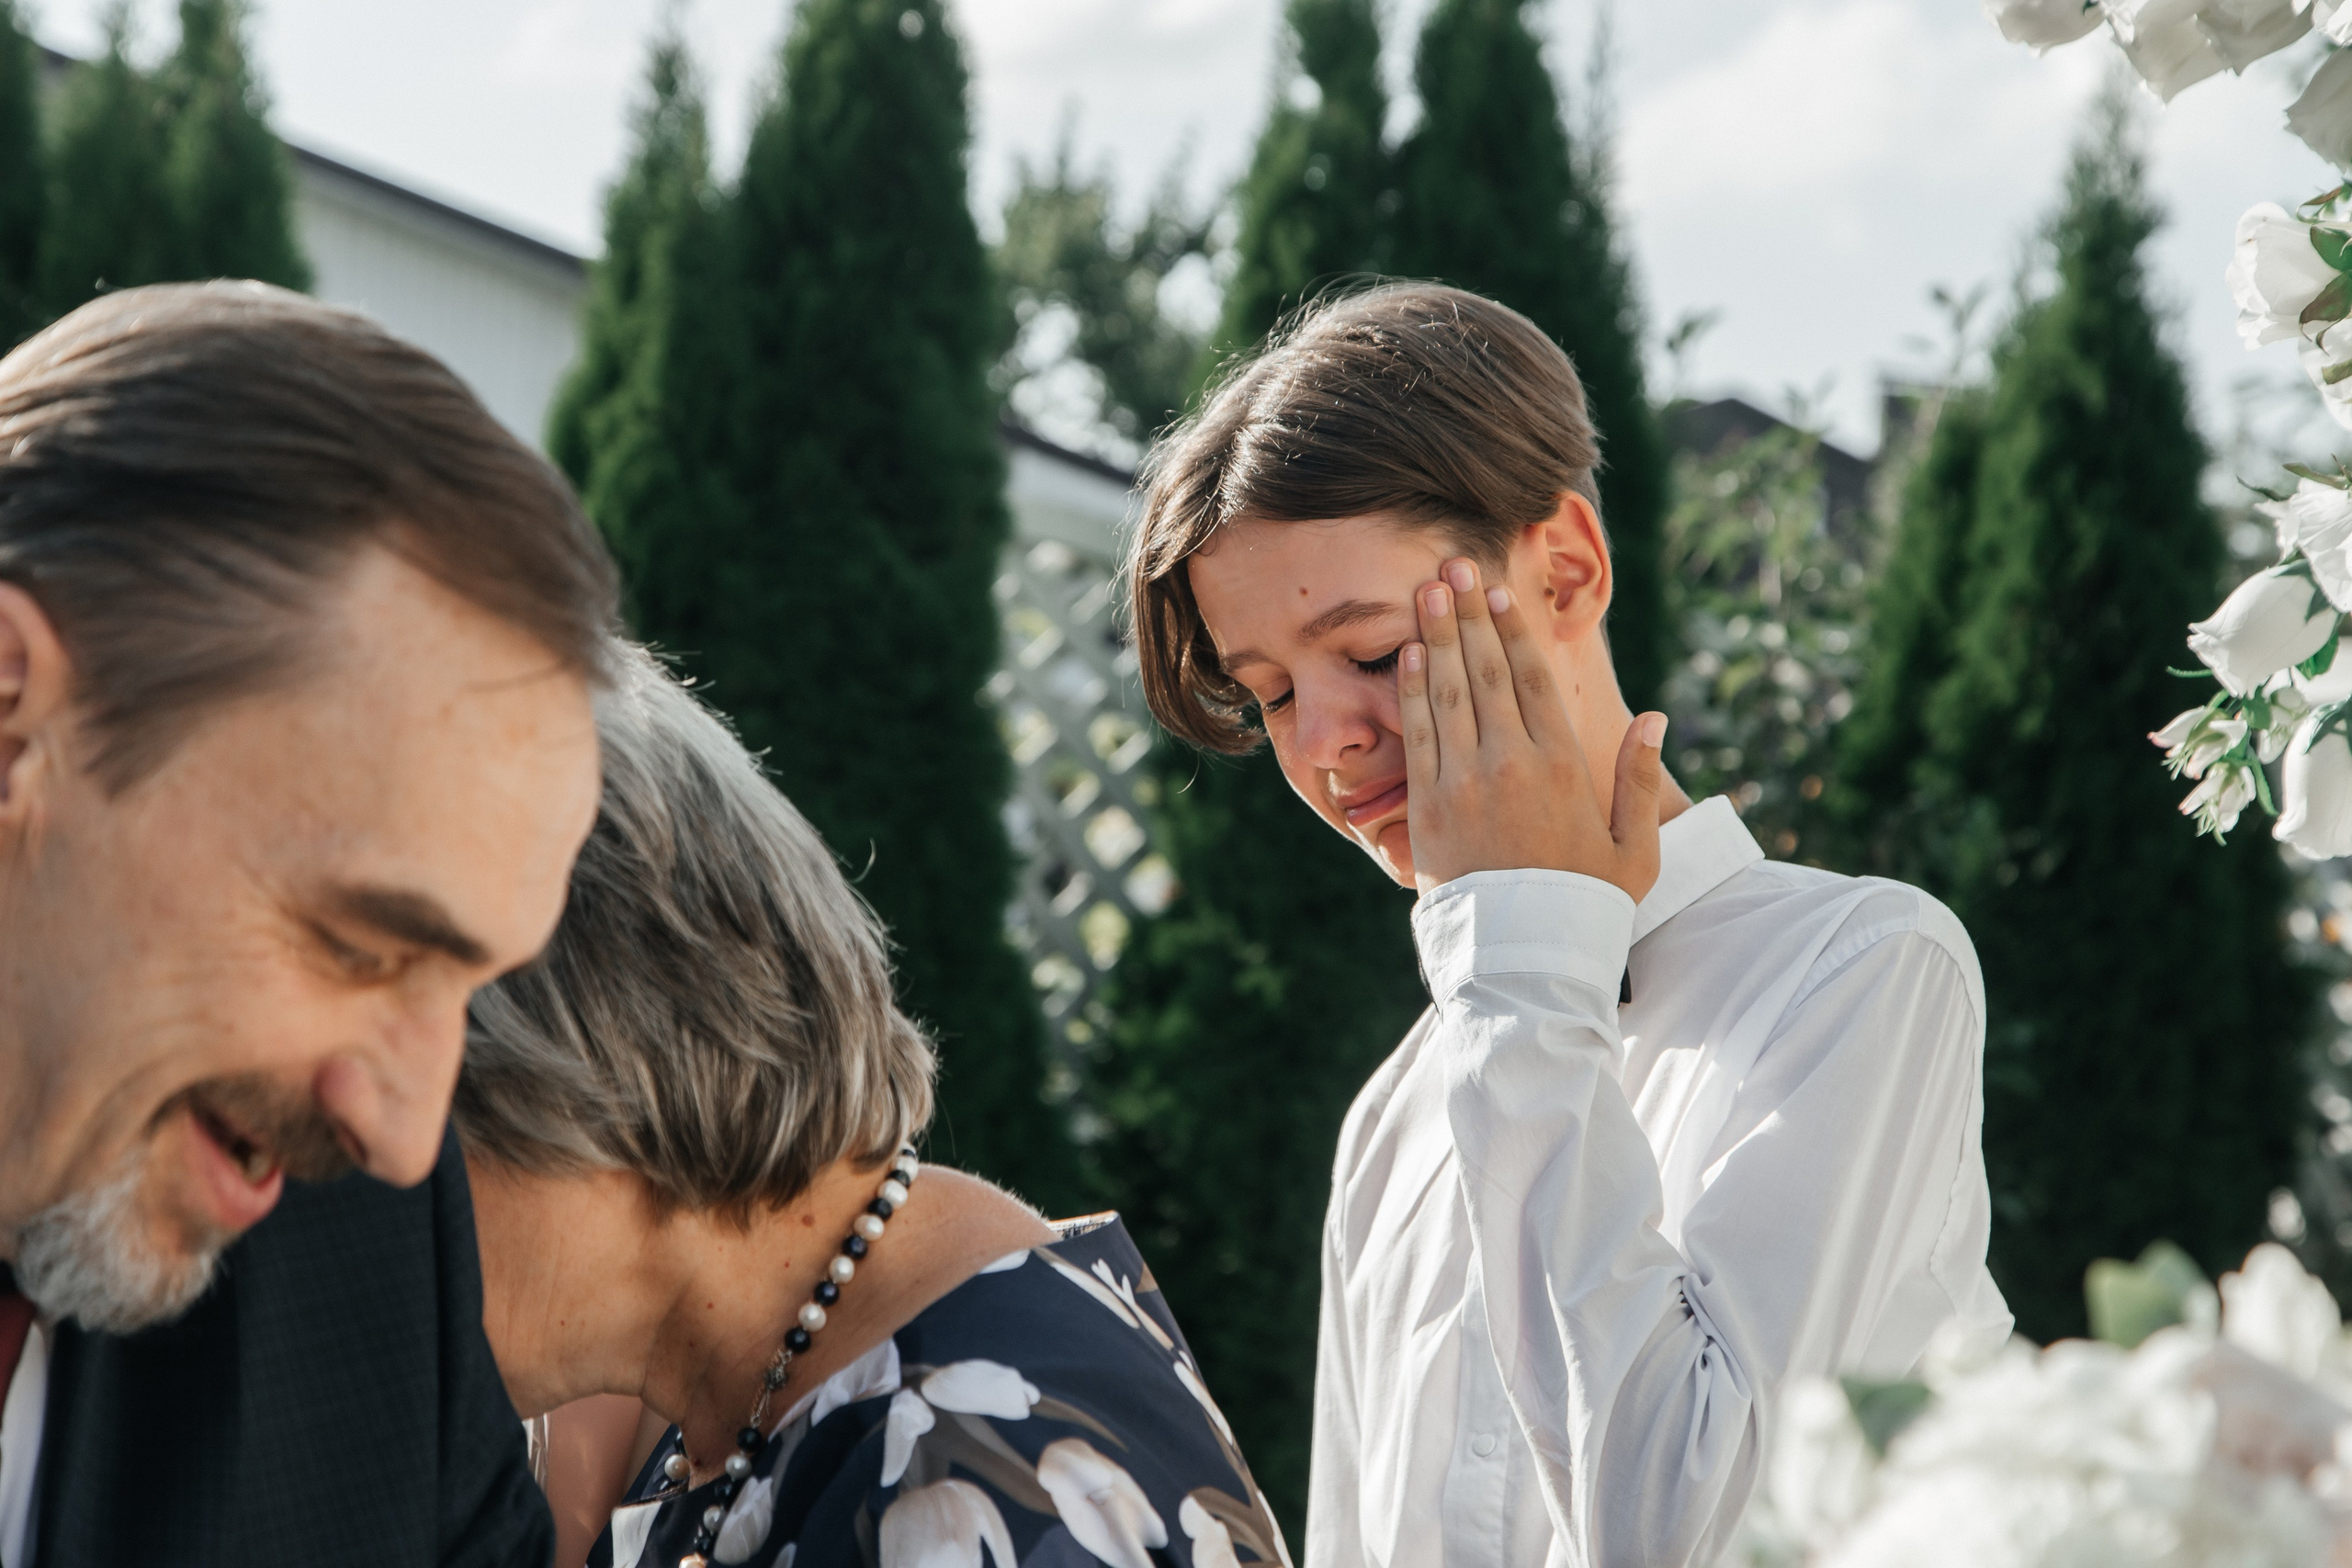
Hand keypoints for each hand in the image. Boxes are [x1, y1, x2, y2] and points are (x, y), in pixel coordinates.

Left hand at [1397, 557, 1667, 899]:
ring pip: (1447, 691)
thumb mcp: (1634, 846)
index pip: (1532, 679)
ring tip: (1427, 591)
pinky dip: (1411, 688)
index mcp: (1561, 763)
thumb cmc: (1587, 901)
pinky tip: (1408, 653)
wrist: (1525, 957)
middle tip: (1453, 566)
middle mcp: (1510, 761)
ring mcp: (1464, 781)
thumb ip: (1639, 777)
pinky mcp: (1428, 805)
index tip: (1498, 592)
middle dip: (1469, 613)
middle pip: (1485, 670)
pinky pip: (1419, 733)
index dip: (1512, 630)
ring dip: (1436, 636)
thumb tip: (1656, 717)